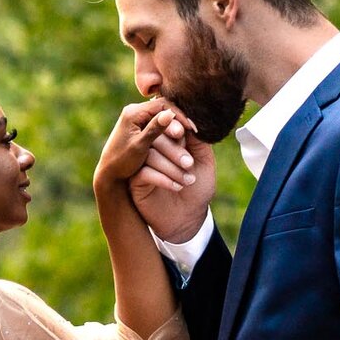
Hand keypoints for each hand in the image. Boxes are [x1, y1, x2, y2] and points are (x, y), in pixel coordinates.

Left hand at [94, 99, 189, 198]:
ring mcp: (135, 118)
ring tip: (191, 134)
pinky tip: (181, 138)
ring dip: (175, 124)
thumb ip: (154, 130)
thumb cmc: (123, 162)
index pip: (162, 105)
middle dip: (179, 119)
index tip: (191, 128)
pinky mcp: (138, 126)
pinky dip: (169, 129)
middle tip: (194, 130)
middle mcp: (133, 111)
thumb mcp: (140, 146)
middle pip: (162, 108)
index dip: (179, 115)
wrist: (109, 173)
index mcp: (132, 113)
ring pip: (161, 116)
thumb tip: (169, 114)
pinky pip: (157, 123)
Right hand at [96, 101, 213, 240]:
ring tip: (187, 179)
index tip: (184, 133)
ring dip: (171, 166)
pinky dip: (162, 178)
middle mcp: (152, 150)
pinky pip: (143, 172)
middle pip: (154, 137)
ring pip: (149, 155)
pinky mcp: (135, 182)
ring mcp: (141, 166)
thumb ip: (198, 141)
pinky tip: (177, 187)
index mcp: (169, 141)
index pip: (166, 124)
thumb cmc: (197, 189)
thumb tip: (191, 120)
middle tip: (189, 163)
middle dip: (174, 149)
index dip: (173, 125)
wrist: (189, 219)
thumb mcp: (204, 161)